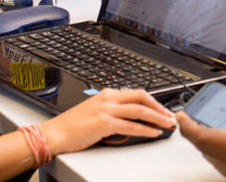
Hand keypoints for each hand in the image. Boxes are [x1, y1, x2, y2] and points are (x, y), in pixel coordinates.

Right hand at [42, 88, 174, 154]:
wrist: (55, 133)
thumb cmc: (72, 126)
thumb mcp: (95, 112)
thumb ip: (112, 112)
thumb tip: (131, 119)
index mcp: (107, 94)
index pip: (136, 93)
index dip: (153, 101)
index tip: (163, 109)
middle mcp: (108, 98)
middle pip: (142, 97)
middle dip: (159, 106)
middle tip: (170, 116)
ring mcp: (106, 109)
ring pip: (139, 110)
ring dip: (157, 117)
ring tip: (168, 124)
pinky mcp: (104, 123)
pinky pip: (131, 126)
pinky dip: (145, 129)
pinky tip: (153, 133)